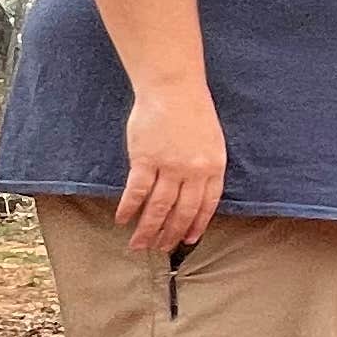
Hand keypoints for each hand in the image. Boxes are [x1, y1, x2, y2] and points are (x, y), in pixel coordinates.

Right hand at [118, 82, 226, 252]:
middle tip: (160, 249)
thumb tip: (193, 195)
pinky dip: (129, 208)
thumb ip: (205, 168)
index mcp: (214, 167)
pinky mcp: (145, 159)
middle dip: (171, 234)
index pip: (206, 205)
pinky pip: (137, 191)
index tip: (188, 240)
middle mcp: (193, 171)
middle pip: (182, 211)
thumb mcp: (212, 141)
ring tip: (139, 244)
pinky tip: (123, 219)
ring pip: (159, 207)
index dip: (196, 225)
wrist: (173, 88)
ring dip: (148, 229)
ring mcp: (169, 166)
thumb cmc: (192, 111)